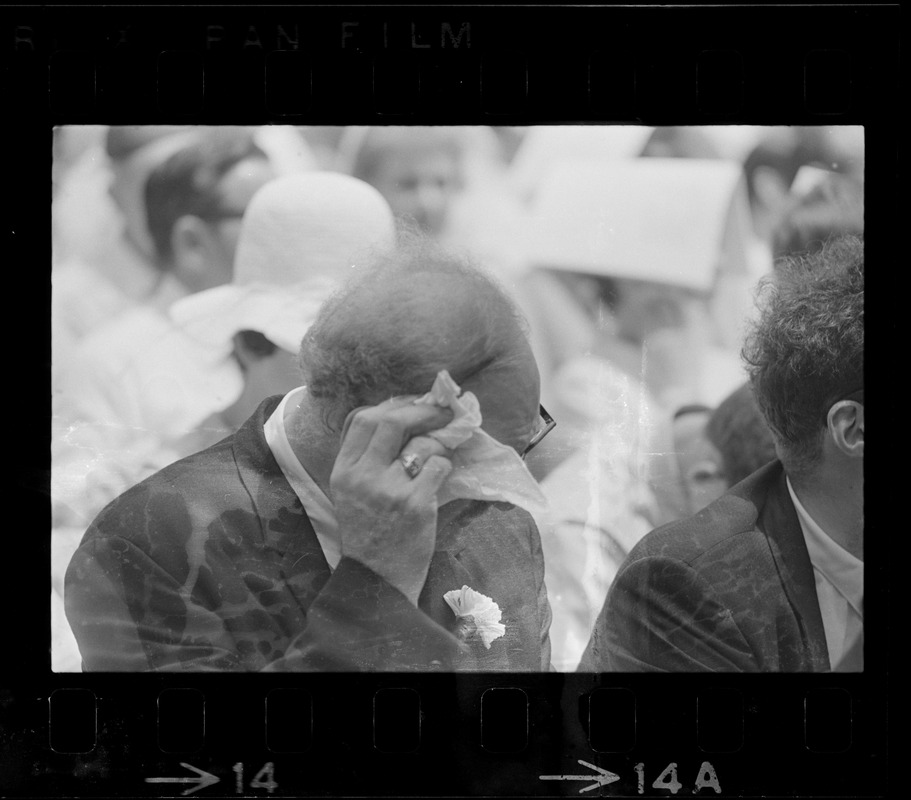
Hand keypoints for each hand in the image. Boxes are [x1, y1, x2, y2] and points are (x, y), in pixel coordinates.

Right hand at [330, 398, 454, 604]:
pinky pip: (439, 466)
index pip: (362, 418)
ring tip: (442, 451)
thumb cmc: (368, 532)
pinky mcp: (416, 504)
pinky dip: (446, 465)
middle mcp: (362, 476)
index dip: (392, 405)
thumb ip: (366, 457)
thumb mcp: (351, 492)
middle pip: (391, 421)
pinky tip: (442, 476)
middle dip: (422, 411)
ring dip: (439, 442)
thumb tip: (402, 417)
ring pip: (422, 443)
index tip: (411, 405)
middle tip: (441, 413)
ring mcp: (389, 489)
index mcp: (343, 470)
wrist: (377, 579)